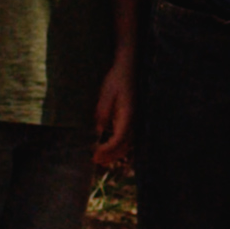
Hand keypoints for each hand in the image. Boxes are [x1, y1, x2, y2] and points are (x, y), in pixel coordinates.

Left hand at [91, 53, 134, 169]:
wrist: (128, 67)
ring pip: (127, 144)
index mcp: (128, 114)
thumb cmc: (116, 79)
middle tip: (95, 160)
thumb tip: (100, 129)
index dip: (108, 149)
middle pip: (124, 145)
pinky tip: (108, 149)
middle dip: (110, 155)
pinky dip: (118, 146)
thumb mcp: (106, 94)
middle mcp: (134, 120)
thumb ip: (103, 113)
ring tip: (100, 159)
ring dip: (114, 153)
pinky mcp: (131, 119)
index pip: (119, 138)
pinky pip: (127, 138)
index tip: (95, 154)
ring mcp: (134, 120)